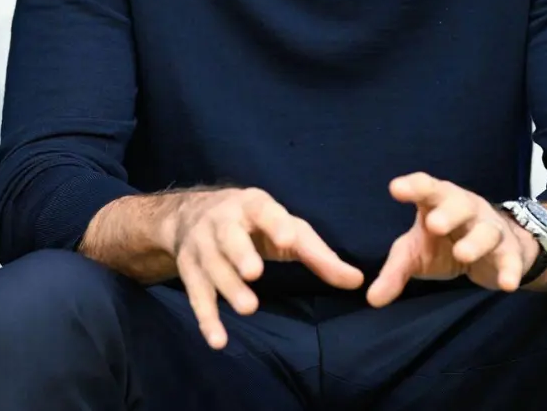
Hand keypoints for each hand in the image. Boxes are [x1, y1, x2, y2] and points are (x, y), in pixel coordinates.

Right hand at [163, 188, 362, 349]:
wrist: (190, 216)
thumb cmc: (254, 224)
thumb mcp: (285, 229)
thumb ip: (319, 255)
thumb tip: (357, 282)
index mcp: (251, 206)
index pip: (264, 210)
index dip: (275, 223)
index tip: (288, 238)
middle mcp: (222, 223)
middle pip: (229, 237)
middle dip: (240, 254)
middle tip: (255, 273)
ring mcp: (201, 247)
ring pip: (212, 267)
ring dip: (228, 288)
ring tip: (249, 308)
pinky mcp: (189, 272)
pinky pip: (196, 296)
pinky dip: (206, 319)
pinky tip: (218, 340)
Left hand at [366, 173, 539, 307]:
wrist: (491, 251)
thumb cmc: (443, 243)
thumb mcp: (415, 254)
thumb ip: (394, 272)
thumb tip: (372, 300)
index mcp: (437, 201)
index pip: (425, 187)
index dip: (413, 186)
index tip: (396, 189)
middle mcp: (465, 209)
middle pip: (458, 204)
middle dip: (447, 212)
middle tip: (433, 224)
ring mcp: (490, 228)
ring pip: (486, 230)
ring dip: (475, 241)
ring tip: (462, 254)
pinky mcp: (509, 252)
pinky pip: (511, 259)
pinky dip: (510, 270)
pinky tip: (507, 284)